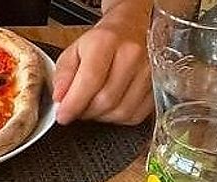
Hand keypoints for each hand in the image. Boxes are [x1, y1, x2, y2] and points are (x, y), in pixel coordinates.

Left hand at [53, 8, 153, 125]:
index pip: (89, 81)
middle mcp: (132, 54)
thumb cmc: (103, 42)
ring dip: (102, 116)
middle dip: (86, 112)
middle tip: (78, 108)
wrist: (132, 28)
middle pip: (105, 101)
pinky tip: (112, 106)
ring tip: (95, 104)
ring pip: (120, 111)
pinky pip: (134, 116)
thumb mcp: (75, 51)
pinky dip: (119, 117)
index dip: (73, 104)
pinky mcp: (157, 86)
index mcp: (107, 41)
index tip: (63, 115)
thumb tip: (59, 100)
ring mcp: (148, 70)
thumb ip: (63, 76)